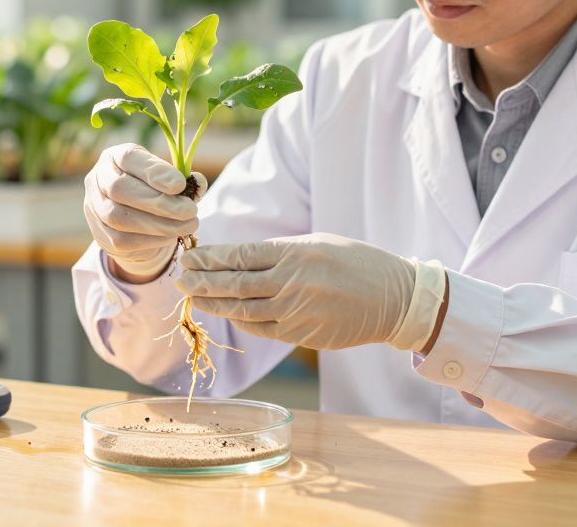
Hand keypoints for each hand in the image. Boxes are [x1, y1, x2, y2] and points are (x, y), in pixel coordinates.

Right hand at [83, 143, 206, 280]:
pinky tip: (172, 236)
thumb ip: (183, 179)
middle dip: (159, 202)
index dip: (154, 171)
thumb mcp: (167, 178)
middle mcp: (98, 178)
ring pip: (118, 217)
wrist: (135, 221)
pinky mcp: (99, 234)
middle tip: (190, 211)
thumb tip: (198, 181)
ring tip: (187, 225)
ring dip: (158, 224)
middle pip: (120, 189)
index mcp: (114, 156)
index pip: (128, 158)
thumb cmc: (155, 191)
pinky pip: (121, 240)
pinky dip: (150, 240)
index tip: (180, 184)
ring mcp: (93, 207)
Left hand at [177, 232, 446, 350]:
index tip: (189, 256)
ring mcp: (297, 311)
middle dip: (202, 281)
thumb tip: (239, 258)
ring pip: (243, 309)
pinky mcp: (303, 334)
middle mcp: (293, 282)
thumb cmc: (357, 263)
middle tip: (180, 278)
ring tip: (194, 297)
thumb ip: (280, 252)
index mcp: (296, 252)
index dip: (210, 257)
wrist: (396, 299)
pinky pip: (262, 328)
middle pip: (235, 283)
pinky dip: (241, 320)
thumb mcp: (319, 243)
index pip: (241, 255)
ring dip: (214, 303)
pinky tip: (226, 313)